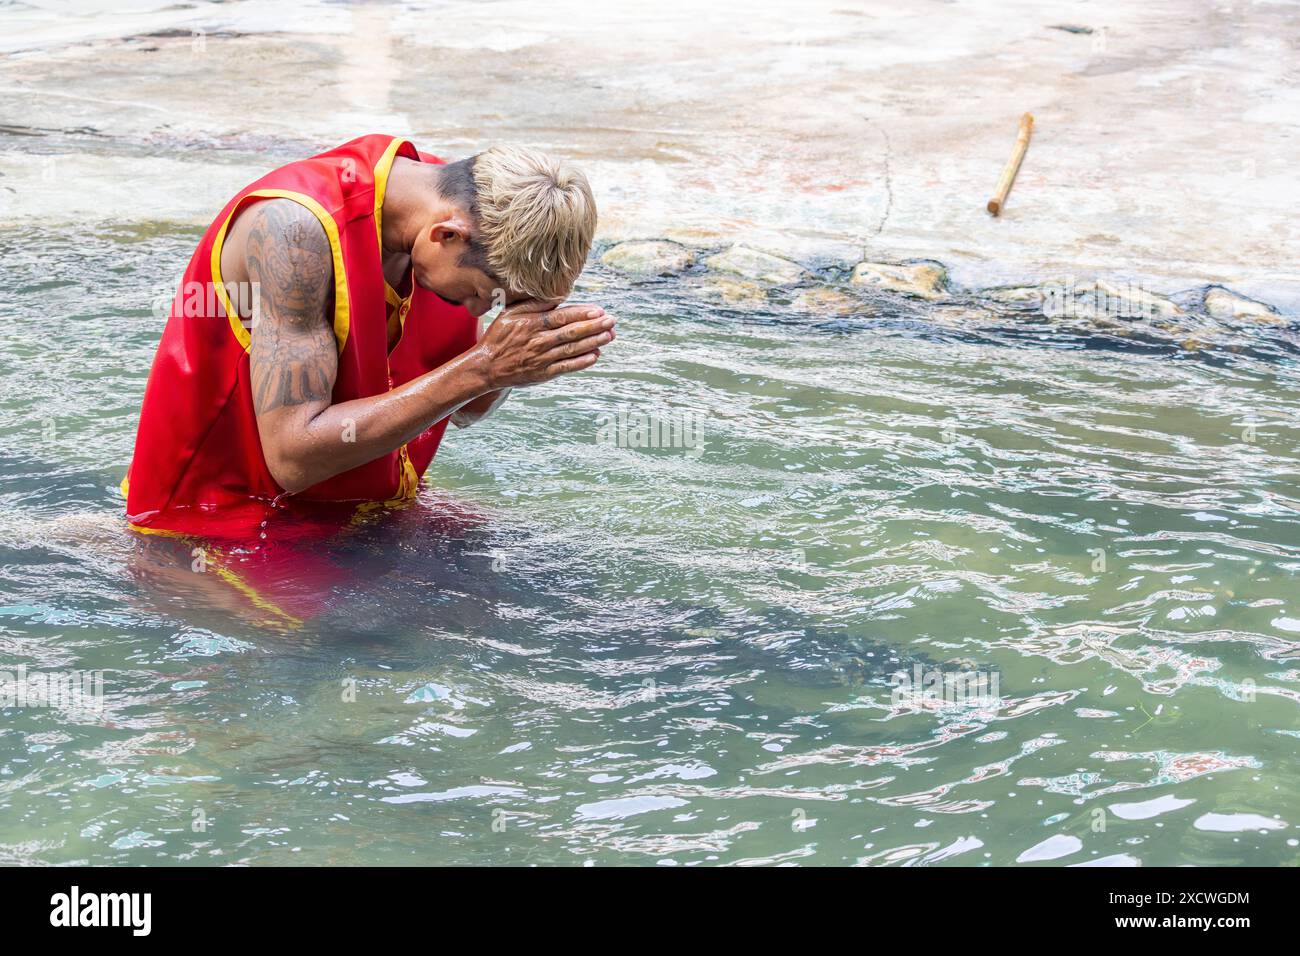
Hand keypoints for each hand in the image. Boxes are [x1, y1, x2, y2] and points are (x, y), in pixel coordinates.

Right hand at [475, 299, 614, 388]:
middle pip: (571, 332)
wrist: (486, 367)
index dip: (581, 314)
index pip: (561, 317)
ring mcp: (542, 359)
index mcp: (531, 324)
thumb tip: (557, 296)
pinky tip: (595, 355)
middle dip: (594, 327)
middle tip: (612, 321)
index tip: (598, 310)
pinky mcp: (543, 374)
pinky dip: (581, 362)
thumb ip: (533, 304)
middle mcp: (538, 341)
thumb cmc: (499, 336)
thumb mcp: (510, 314)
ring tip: (609, 335)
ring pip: (572, 349)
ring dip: (593, 342)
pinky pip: (566, 367)